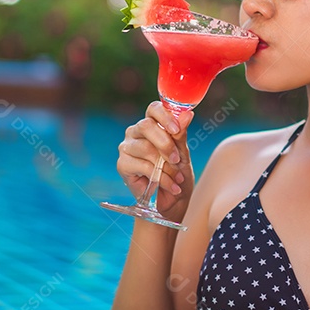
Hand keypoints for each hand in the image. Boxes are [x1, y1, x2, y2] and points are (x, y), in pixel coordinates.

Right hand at [116, 102, 194, 219]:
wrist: (172, 200)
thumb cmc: (176, 172)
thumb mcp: (182, 152)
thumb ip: (181, 133)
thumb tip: (187, 114)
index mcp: (151, 124)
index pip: (154, 109)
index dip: (165, 116)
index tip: (177, 129)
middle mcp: (136, 132)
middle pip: (146, 126)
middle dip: (166, 143)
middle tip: (177, 159)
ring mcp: (126, 147)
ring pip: (145, 147)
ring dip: (165, 165)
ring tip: (177, 177)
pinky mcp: (122, 165)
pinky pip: (142, 166)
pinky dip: (161, 177)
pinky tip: (170, 186)